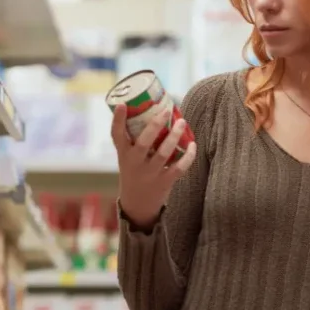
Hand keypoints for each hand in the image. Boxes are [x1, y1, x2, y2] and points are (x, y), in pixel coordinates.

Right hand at [111, 104, 196, 228]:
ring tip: (182, 122)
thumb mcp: (127, 157)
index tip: (123, 104)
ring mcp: (150, 173)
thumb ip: (135, 139)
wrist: (137, 205)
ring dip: (174, 136)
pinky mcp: (165, 181)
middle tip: (166, 111)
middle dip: (155, 125)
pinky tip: (192, 145)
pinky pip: (179, 167)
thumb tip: (152, 110)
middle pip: (144, 142)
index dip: (118, 120)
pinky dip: (188, 156)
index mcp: (124, 154)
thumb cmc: (134, 172)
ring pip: (164, 152)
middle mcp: (135, 163)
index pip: (116, 135)